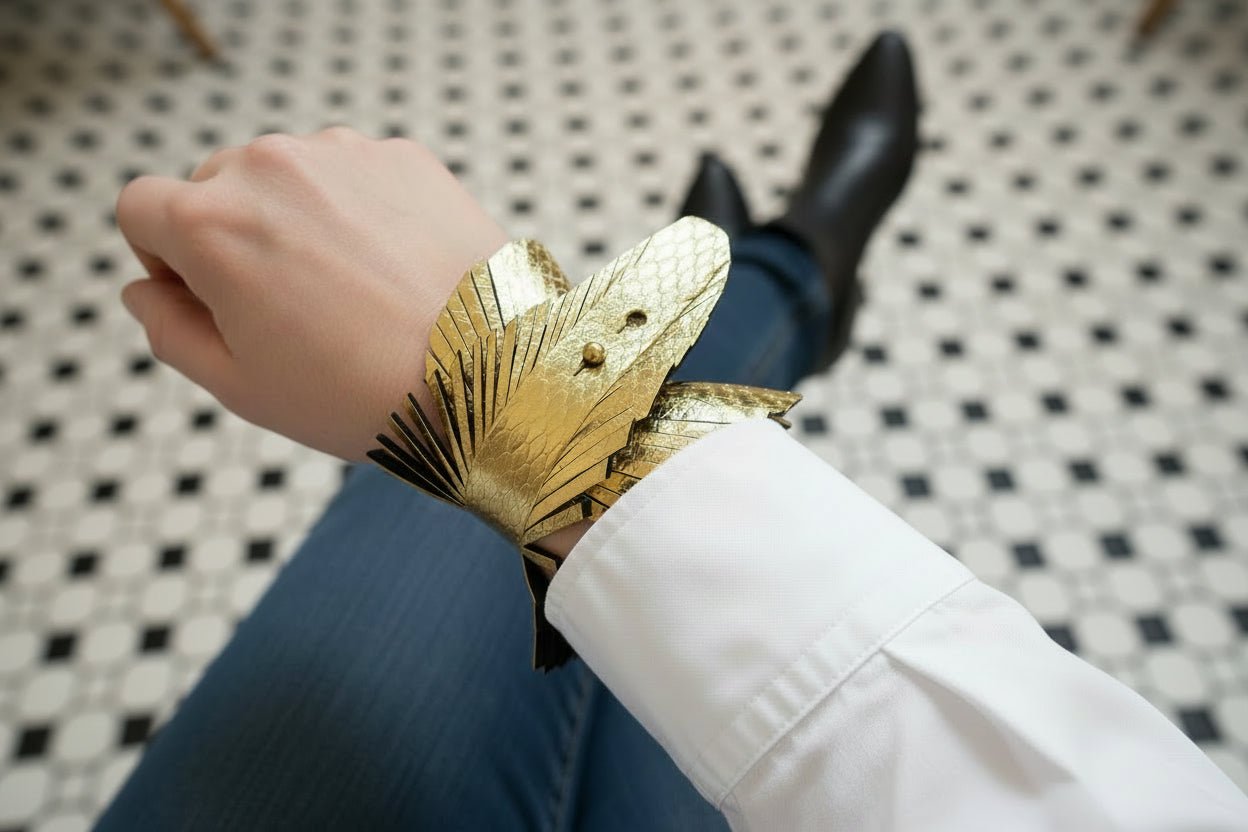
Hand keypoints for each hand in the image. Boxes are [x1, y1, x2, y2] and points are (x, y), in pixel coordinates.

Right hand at [116, 128, 507, 461]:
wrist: (492, 372)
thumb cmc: (363, 393)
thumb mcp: (241, 387)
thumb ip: (169, 331)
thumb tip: (144, 291)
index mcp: (211, 222)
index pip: (140, 208)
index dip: (162, 258)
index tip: (206, 296)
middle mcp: (270, 167)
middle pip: (214, 185)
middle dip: (231, 237)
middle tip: (289, 307)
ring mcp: (343, 153)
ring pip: (288, 175)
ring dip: (297, 218)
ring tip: (351, 291)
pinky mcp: (405, 157)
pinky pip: (355, 174)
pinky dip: (360, 210)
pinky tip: (395, 270)